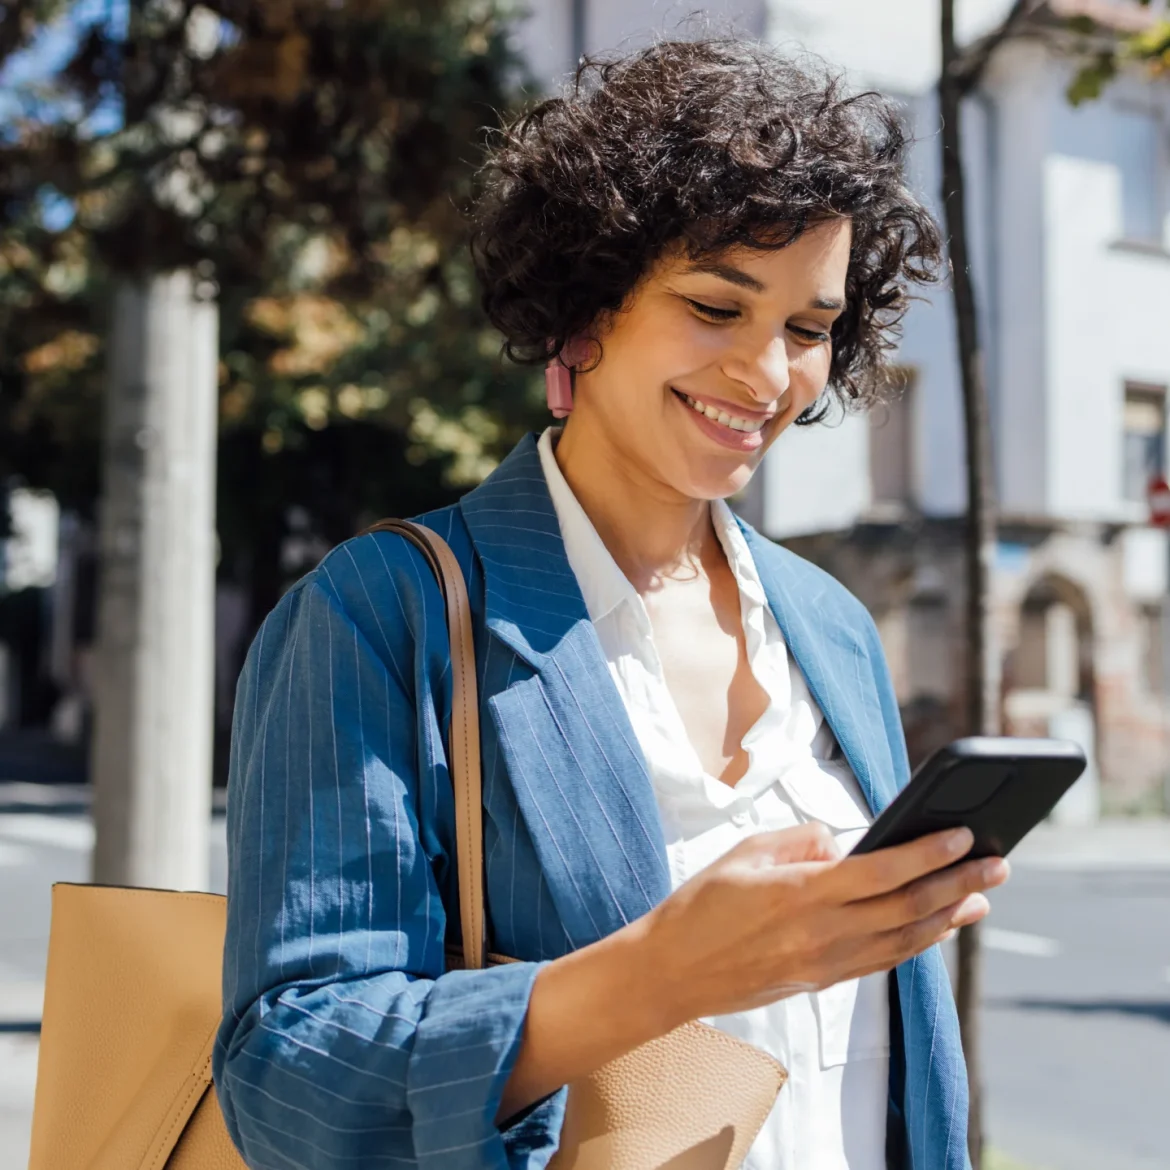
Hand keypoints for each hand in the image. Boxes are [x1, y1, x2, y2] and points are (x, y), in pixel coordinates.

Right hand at [638, 822, 1006, 1022]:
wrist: (672, 972)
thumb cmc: (701, 905)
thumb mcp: (744, 852)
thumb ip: (799, 842)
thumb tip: (840, 844)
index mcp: (802, 893)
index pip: (883, 870)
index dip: (929, 852)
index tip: (962, 834)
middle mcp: (823, 933)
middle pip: (908, 907)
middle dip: (959, 884)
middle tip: (997, 865)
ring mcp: (826, 963)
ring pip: (905, 940)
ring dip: (950, 918)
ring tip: (982, 897)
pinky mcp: (823, 981)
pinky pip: (883, 961)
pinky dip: (918, 943)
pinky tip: (936, 929)